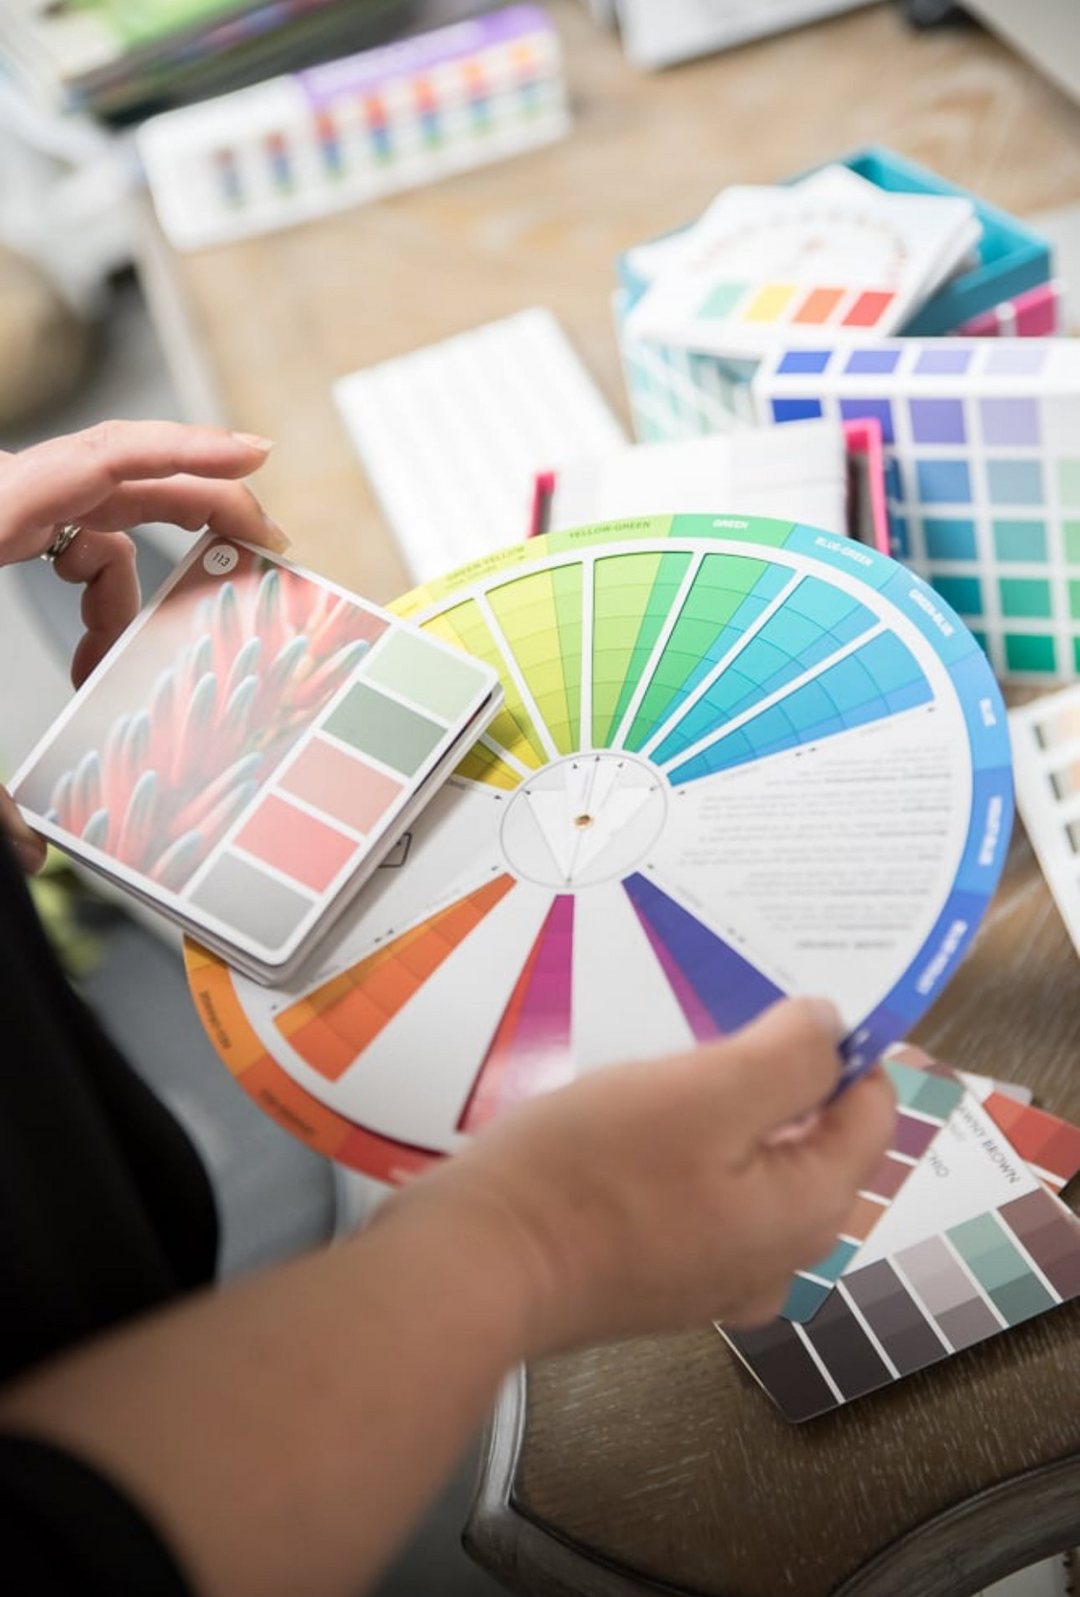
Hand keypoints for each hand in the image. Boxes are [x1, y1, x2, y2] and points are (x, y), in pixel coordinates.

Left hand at [1, 418, 287, 873]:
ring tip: (119, 663)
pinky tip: (90, 657)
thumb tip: (36, 859)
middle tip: (263, 550)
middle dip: (201, 510)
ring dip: (128, 592)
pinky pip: (68, 550)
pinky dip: (94, 599)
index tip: (261, 456)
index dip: (193, 451)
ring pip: (98, 528)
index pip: (110, 459)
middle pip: (126, 481)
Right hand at [385, 998, 895, 1353]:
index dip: (845, 1046)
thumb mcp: (700, 1093)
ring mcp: (717, 1276)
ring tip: (669, 1061)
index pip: (871, 1112)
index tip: (788, 996)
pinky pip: (702, 1196)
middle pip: (812, 1142)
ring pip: (753, 1168)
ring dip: (727, 1112)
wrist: (476, 1269)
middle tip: (716, 1019)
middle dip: (779, 1076)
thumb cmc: (592, 1173)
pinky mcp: (660, 1277)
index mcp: (806, 1211)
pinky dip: (687, 1152)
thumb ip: (787, 1059)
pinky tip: (634, 1122)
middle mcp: (778, 1257)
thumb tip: (834, 1028)